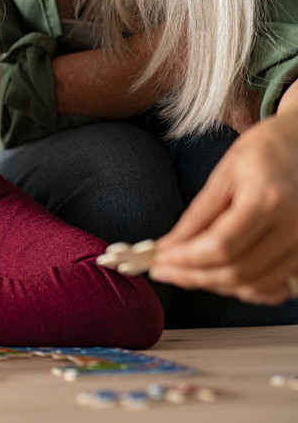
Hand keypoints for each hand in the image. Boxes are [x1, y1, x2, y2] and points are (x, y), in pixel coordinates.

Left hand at [151, 92, 297, 303]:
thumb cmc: (263, 153)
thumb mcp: (223, 174)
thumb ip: (198, 214)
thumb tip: (169, 245)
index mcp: (268, 201)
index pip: (221, 247)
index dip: (186, 260)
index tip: (158, 261)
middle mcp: (294, 228)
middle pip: (236, 271)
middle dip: (192, 276)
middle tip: (163, 271)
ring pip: (254, 284)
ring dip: (213, 284)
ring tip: (184, 273)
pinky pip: (274, 286)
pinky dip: (244, 289)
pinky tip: (219, 277)